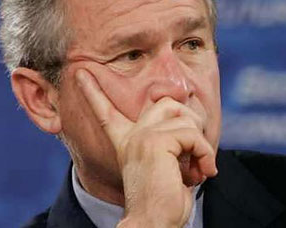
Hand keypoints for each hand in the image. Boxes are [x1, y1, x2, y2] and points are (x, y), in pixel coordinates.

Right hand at [75, 69, 216, 227]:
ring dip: (201, 146)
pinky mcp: (156, 142)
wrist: (155, 223)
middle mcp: (132, 135)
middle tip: (193, 149)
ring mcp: (142, 136)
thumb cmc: (165, 197)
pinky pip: (193, 135)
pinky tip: (203, 171)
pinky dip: (205, 153)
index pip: (106, 110)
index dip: (93, 91)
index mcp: (128, 140)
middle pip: (168, 101)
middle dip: (190, 120)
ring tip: (196, 168)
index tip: (79, 73)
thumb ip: (172, 137)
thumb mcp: (168, 162)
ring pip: (187, 119)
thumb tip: (192, 113)